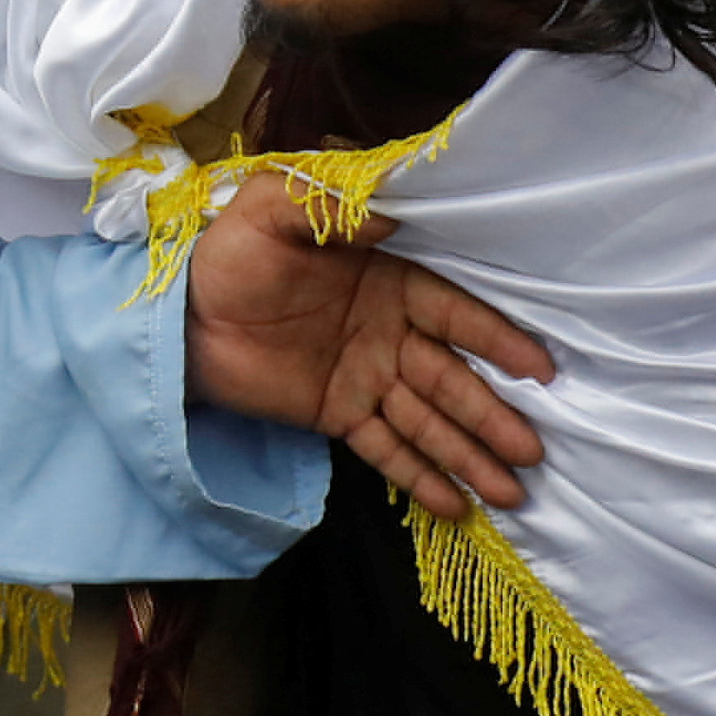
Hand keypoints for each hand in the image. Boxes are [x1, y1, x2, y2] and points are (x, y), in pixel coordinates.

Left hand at [179, 179, 556, 517]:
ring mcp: (366, 377)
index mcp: (389, 280)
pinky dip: (420, 479)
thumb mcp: (270, 209)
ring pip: (429, 420)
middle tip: (534, 449)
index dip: (497, 341)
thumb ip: (328, 206)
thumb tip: (388, 217)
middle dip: (494, 414)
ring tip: (513, 493)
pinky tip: (458, 509)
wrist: (176, 313)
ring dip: (471, 455)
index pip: (455, 315)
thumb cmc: (229, 253)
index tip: (539, 370)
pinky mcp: (337, 415)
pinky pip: (386, 450)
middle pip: (453, 378)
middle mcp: (389, 332)